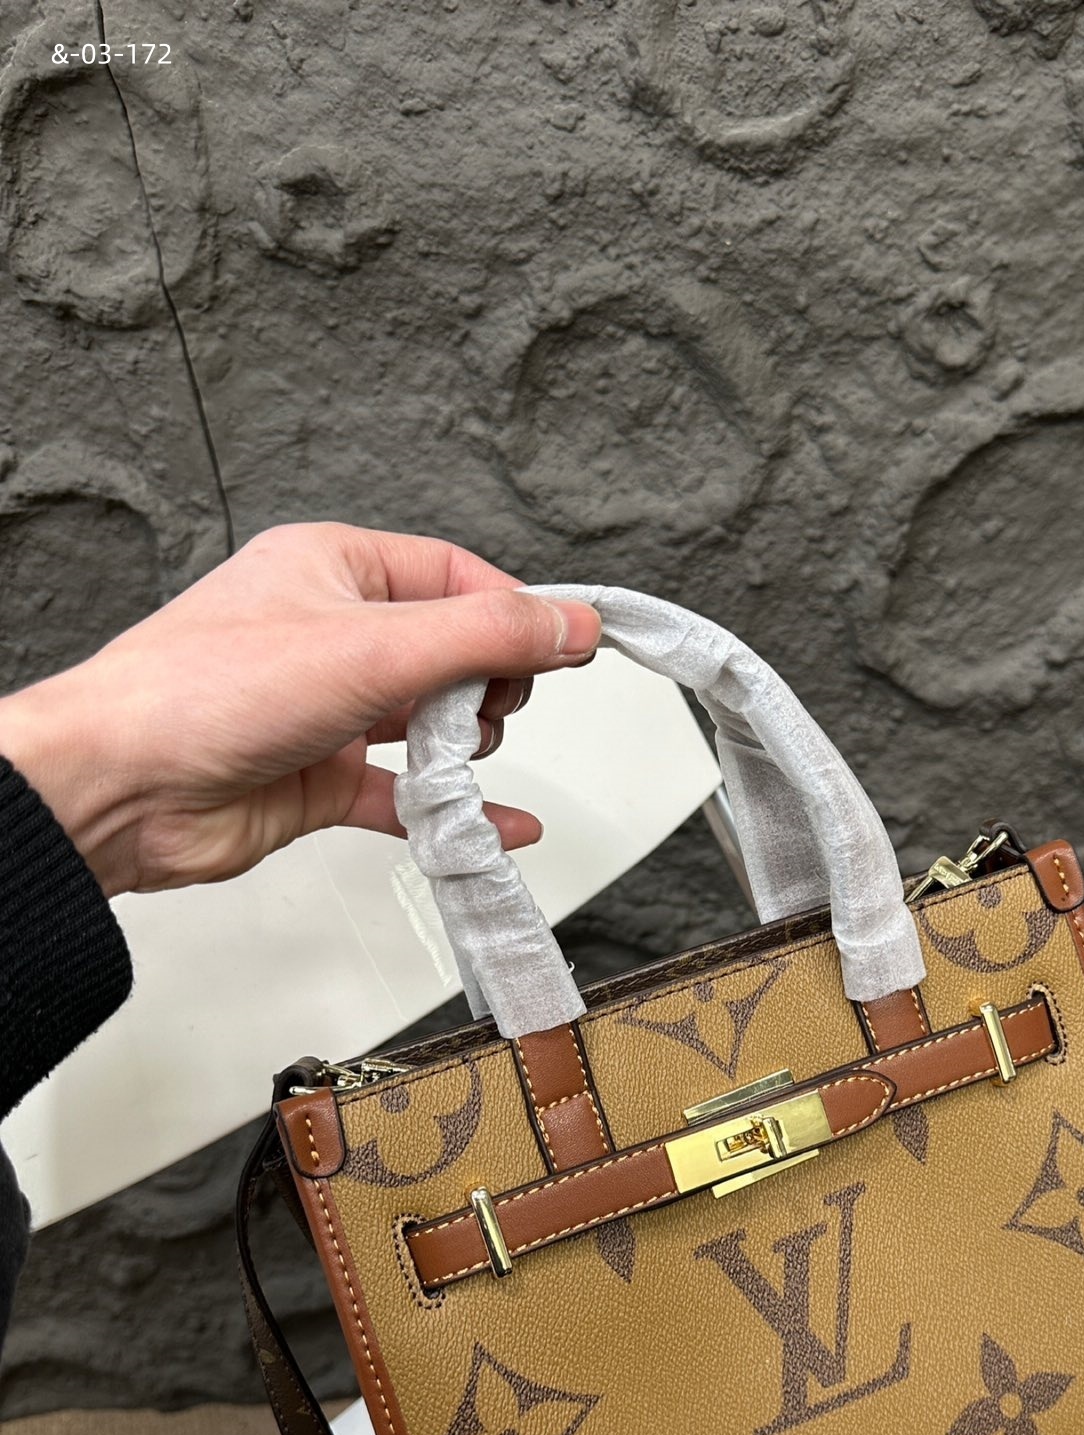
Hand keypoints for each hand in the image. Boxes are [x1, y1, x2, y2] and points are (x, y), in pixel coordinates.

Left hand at [0, 522, 599, 896]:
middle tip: (485, 708)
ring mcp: (326, 709)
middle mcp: (330, 633)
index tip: (567, 647)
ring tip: (458, 761)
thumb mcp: (375, 647)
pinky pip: (408, 794)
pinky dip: (453, 812)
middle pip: (451, 651)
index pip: (454, 576)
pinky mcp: (319, 778)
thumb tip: (571, 622)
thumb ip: (487, 636)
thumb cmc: (205, 693)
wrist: (121, 788)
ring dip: (464, 749)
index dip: (512, 613)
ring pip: (431, 723)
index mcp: (333, 568)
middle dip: (485, 686)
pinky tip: (496, 825)